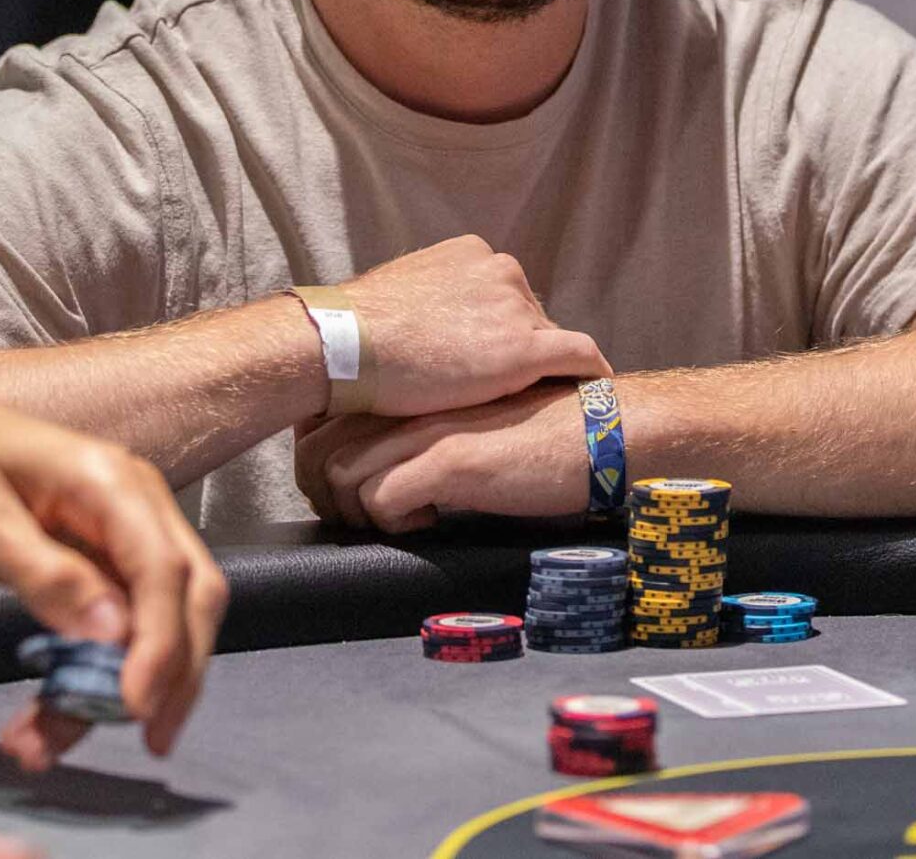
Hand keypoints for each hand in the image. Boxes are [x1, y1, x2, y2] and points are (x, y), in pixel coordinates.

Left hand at [0, 388, 226, 767]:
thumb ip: (42, 573)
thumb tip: (111, 633)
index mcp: (112, 483)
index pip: (164, 570)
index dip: (161, 644)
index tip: (136, 709)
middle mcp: (138, 507)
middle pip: (191, 596)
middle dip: (177, 674)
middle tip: (148, 741)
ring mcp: (126, 535)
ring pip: (161, 621)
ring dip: (123, 688)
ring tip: (48, 743)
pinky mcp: (107, 562)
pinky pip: (123, 625)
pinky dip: (94, 676)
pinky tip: (48, 714)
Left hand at [294, 383, 586, 532]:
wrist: (598, 432)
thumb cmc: (543, 431)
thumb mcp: (472, 421)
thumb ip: (430, 431)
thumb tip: (390, 468)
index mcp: (413, 390)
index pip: (325, 420)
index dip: (318, 463)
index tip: (342, 494)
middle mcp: (411, 402)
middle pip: (316, 447)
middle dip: (320, 494)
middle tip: (355, 518)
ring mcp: (427, 428)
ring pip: (340, 473)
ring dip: (353, 512)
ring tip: (389, 524)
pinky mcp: (450, 459)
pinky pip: (383, 499)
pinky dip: (392, 523)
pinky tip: (428, 522)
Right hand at [330, 236, 609, 417]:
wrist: (345, 343)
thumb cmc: (357, 328)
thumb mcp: (400, 293)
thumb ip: (431, 300)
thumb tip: (425, 325)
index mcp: (472, 254)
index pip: (504, 296)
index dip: (498, 330)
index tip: (489, 357)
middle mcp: (502, 270)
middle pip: (529, 316)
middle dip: (518, 347)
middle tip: (502, 387)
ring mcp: (516, 307)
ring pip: (546, 341)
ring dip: (538, 368)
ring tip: (536, 398)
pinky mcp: (525, 347)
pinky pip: (578, 356)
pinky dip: (589, 370)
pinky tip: (597, 387)